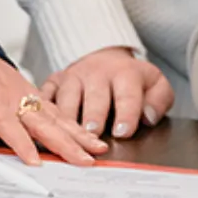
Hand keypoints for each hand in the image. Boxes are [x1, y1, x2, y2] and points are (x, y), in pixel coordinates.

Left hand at [0, 42, 107, 164]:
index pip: (8, 125)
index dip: (22, 145)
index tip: (36, 163)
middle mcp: (10, 95)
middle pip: (41, 123)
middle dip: (65, 143)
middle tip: (84, 160)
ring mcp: (23, 92)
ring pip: (54, 115)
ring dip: (76, 133)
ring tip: (97, 149)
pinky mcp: (29, 91)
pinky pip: (53, 108)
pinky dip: (72, 123)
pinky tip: (87, 135)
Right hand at [39, 46, 176, 138]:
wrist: (105, 59)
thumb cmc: (130, 80)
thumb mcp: (155, 84)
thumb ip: (159, 100)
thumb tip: (148, 117)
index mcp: (124, 74)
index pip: (127, 95)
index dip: (126, 114)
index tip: (123, 132)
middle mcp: (96, 74)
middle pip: (94, 97)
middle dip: (93, 116)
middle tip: (93, 134)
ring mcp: (72, 77)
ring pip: (66, 98)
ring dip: (67, 119)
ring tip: (67, 138)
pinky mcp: (54, 81)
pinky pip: (43, 96)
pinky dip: (40, 110)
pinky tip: (39, 126)